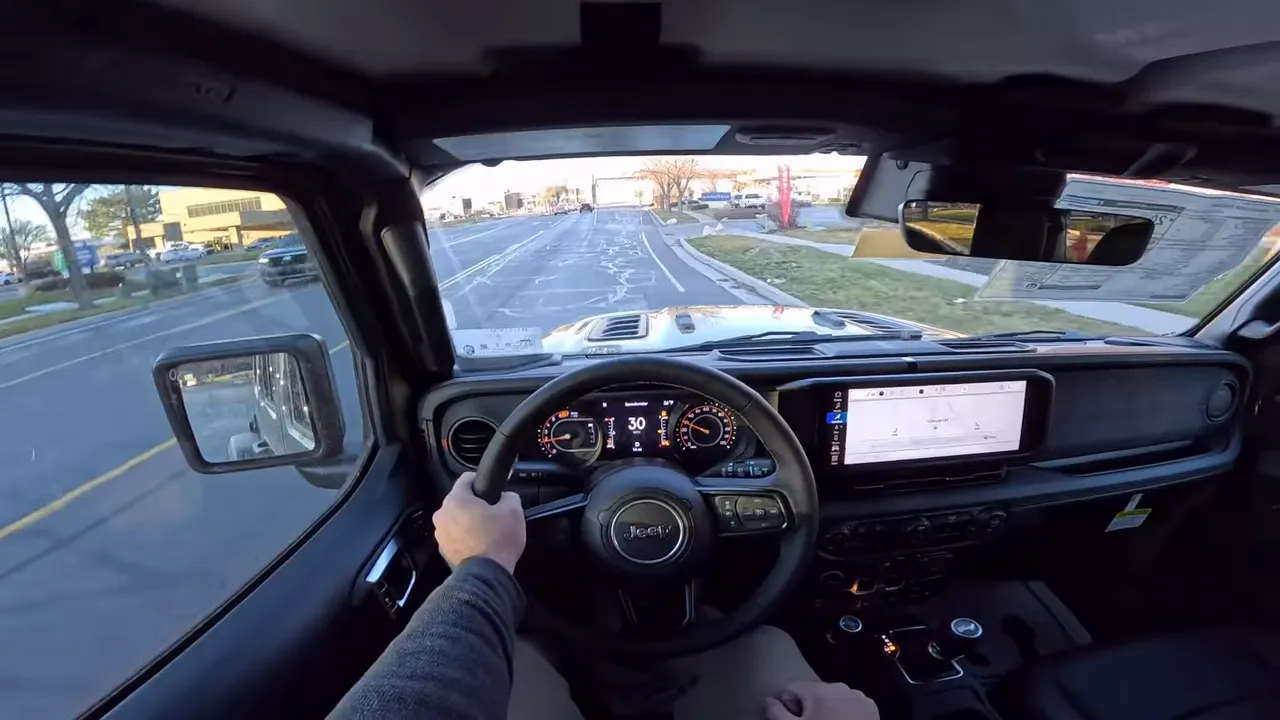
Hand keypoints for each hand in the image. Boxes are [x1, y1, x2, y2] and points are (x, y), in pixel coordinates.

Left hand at [432, 472, 526, 574]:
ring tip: (488, 532)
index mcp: (455, 500)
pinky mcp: (444, 553)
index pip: (466, 479)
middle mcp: (442, 515)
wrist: (487, 575)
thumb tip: (505, 497)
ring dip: (469, 523)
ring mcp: (440, 536)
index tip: (493, 489)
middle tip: (494, 514)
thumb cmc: (498, 538)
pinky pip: (456, 538)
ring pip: (457, 520)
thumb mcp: (514, 510)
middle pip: (461, 501)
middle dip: (475, 505)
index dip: (482, 480)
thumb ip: (509, 496)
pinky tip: (481, 545)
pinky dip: (466, 539)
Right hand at [764, 682, 878, 719]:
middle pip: (813, 693)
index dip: (790, 708)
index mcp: (818, 691)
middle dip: (810, 709)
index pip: (792, 690)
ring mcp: (858, 697)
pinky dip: (846, 714)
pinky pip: (851, 705)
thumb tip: (767, 699)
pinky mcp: (871, 708)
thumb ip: (776, 713)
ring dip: (828, 711)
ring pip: (833, 699)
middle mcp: (838, 687)